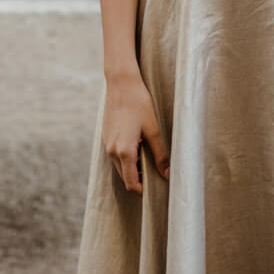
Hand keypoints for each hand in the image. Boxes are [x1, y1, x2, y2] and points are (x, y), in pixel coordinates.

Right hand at [102, 71, 169, 193]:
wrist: (121, 84)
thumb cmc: (139, 104)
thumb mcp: (153, 130)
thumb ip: (161, 154)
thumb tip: (168, 174)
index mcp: (124, 151)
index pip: (131, 183)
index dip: (143, 189)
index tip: (155, 186)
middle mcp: (112, 151)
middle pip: (125, 177)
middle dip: (139, 179)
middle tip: (155, 171)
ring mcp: (107, 144)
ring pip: (119, 167)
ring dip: (132, 168)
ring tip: (149, 157)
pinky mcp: (106, 137)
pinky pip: (115, 155)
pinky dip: (126, 158)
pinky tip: (138, 145)